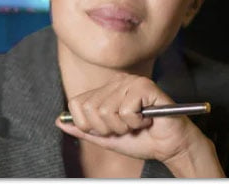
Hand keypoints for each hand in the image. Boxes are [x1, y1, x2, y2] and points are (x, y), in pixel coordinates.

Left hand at [55, 73, 224, 176]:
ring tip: (137, 124)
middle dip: (108, 128)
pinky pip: (126, 111)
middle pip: (91, 109)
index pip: (77, 103)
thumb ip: (83, 129)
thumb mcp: (106, 137)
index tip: (109, 129)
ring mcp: (131, 82)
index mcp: (105, 90)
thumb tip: (58, 121)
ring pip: (107, 111)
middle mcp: (116, 82)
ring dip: (123, 127)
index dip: (89, 124)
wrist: (169, 146)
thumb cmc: (141, 140)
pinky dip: (136, 123)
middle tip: (126, 127)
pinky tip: (147, 120)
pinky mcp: (145, 86)